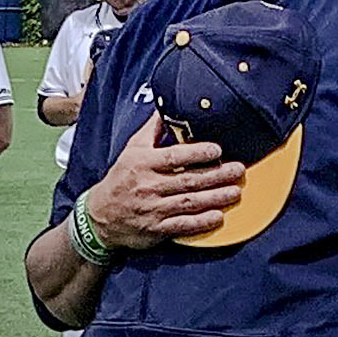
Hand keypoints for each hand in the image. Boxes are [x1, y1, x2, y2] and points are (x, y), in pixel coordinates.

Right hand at [83, 113, 243, 251]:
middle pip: (188, 180)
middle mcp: (149, 186)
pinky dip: (201, 222)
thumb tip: (167, 106)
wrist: (99, 216)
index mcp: (143, 164)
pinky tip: (218, 217)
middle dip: (217, 175)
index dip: (197, 153)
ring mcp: (153, 209)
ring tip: (235, 192)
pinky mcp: (156, 230)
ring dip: (215, 197)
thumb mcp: (131, 150)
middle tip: (238, 170)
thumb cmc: (121, 179)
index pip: (174, 157)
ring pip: (189, 202)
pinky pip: (182, 225)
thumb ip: (151, 130)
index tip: (217, 149)